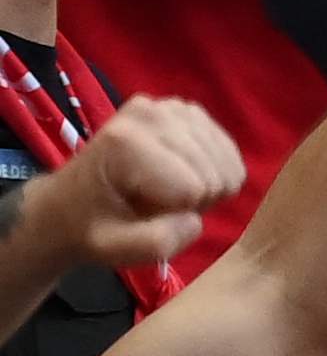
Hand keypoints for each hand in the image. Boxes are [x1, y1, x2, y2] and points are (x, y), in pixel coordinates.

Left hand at [42, 97, 237, 269]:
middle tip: (161, 205)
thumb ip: (157, 242)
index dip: (183, 213)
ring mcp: (169, 106)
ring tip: (171, 190)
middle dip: (199, 197)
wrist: (71, 203)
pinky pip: (227, 147)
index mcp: (125, 143)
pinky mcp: (184, 108)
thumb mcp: (114, 249)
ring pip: (226, 159)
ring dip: (209, 182)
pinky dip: (215, 168)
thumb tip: (194, 219)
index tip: (151, 217)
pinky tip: (184, 174)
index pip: (195, 187)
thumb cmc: (91, 228)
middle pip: (214, 171)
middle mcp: (150, 112)